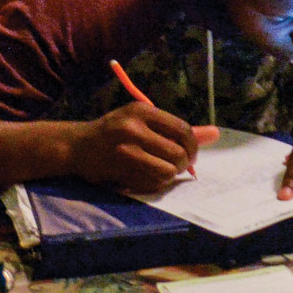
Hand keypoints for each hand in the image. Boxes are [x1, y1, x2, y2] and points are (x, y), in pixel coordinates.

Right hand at [69, 102, 214, 193]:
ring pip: (167, 170)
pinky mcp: (119, 168)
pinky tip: (148, 176)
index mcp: (142, 110)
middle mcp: (133, 127)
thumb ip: (177, 129)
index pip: (183, 130)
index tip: (190, 154)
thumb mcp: (143, 121)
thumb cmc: (115, 132)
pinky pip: (152, 182)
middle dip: (184, 164)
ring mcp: (125, 149)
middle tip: (178, 166)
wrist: (77, 146)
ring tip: (163, 171)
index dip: (193, 146)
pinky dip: (157, 183)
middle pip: (178, 152)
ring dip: (170, 175)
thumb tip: (215, 134)